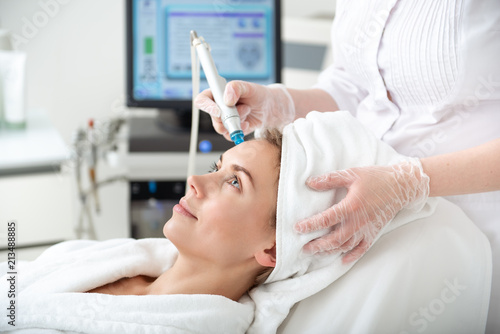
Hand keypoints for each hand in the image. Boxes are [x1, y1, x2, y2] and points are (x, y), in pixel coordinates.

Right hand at [194, 80, 294, 138]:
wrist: (268, 108)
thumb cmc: (258, 94)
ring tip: (247, 111)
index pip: (202, 100)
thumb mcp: (249, 87)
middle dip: (228, 117)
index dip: (207, 107)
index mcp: (217, 94)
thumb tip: (227, 98)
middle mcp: (218, 107)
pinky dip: (240, 131)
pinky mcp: (231, 130)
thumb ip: (236, 88)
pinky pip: (230, 136)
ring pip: (221, 128)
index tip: (218, 111)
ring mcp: (224, 120)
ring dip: (237, 122)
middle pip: (213, 118)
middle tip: (243, 109)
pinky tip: (248, 122)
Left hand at [295, 158, 429, 262]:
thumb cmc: (375, 178)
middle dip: (317, 246)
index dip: (310, 225)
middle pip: (334, 240)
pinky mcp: (374, 233)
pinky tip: (341, 260)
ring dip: (329, 251)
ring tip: (316, 252)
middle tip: (304, 248)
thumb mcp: (351, 174)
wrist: (401, 186)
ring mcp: (367, 230)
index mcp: (351, 206)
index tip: (297, 229)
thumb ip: (330, 179)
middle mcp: (358, 222)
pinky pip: (362, 250)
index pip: (326, 220)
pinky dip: (351, 256)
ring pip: (345, 246)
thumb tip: (309, 183)